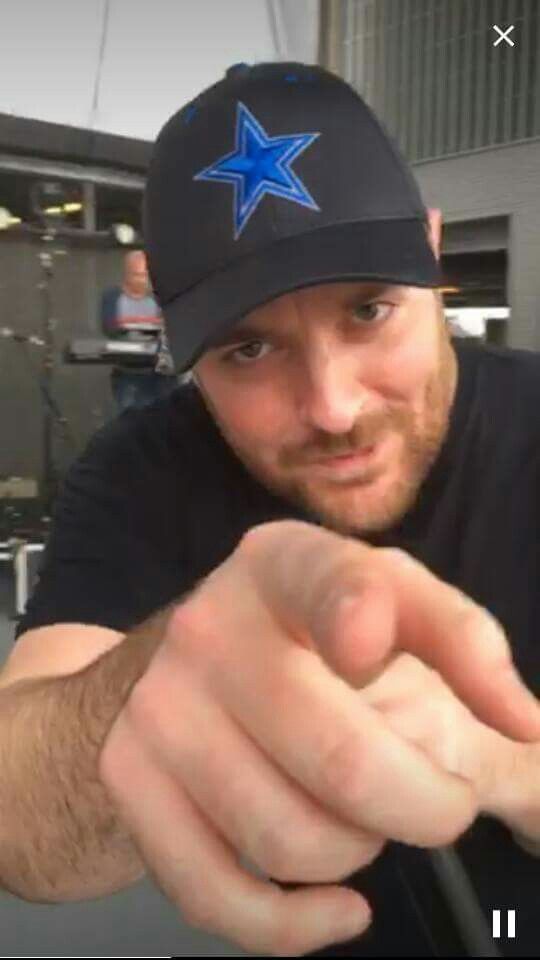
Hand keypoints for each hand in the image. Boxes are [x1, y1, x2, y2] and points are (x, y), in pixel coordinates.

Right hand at [98, 520, 539, 955]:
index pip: (334, 583)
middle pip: (337, 753)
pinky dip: (298, 925)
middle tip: (446, 805)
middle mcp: (213, 626)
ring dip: (357, 851)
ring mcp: (161, 708)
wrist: (167, 676)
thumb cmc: (302, 644)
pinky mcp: (130, 783)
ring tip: (361, 820)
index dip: (359, 616)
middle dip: (428, 807)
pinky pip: (222, 895)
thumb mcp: (377, 615)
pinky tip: (338, 907)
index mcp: (284, 564)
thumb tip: (527, 729)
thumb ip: (462, 651)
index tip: (373, 649)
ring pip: (290, 837)